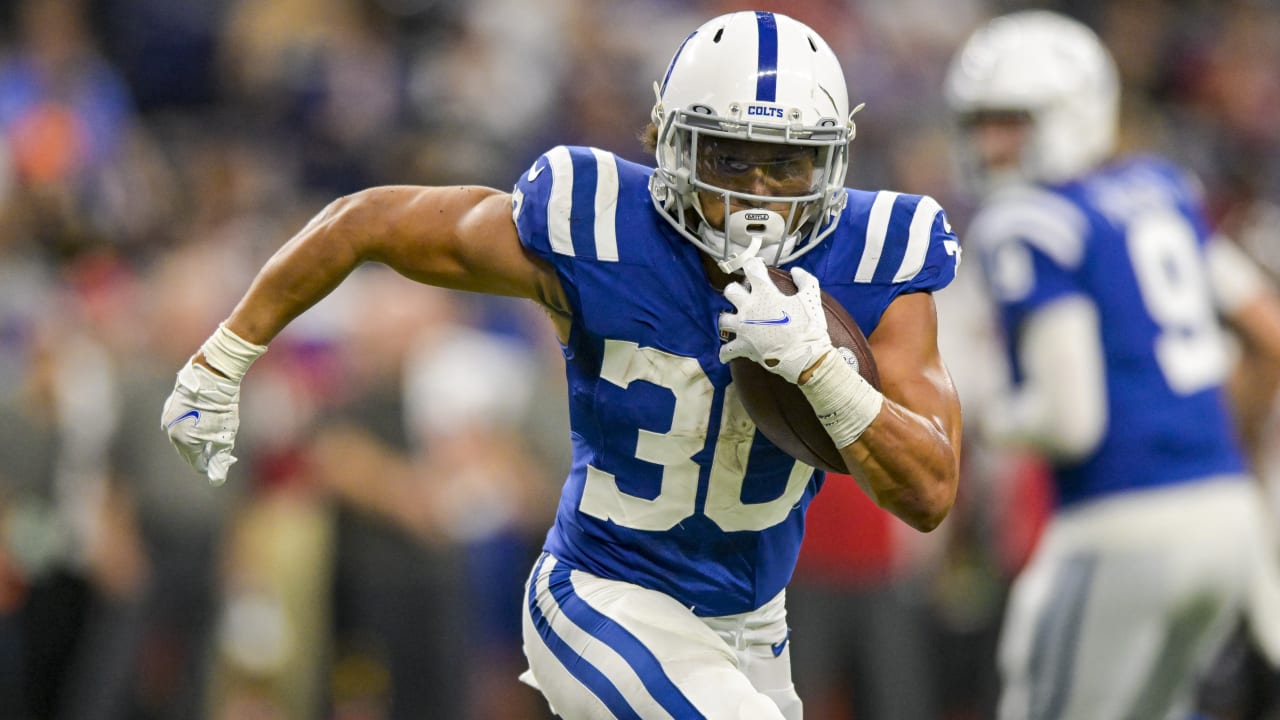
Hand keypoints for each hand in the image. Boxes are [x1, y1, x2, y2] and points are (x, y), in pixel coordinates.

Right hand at [160, 361, 242, 484]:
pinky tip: (206, 420)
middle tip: (225, 447)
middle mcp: (170, 431)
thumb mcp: (225, 436)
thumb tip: (216, 482)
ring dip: (199, 439)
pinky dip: (193, 426)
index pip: (198, 464)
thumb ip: (219, 460)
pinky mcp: (170, 406)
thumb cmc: (222, 406)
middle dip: (206, 452)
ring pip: (184, 437)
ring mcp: (168, 417)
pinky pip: (181, 423)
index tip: (229, 459)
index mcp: (183, 442)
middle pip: (189, 452)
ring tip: (216, 433)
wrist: (212, 374)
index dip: (214, 465)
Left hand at [719, 257, 833, 383]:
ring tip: (735, 321)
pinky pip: (726, 350)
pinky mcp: (743, 347)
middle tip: (744, 295)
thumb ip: (805, 280)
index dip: (753, 265)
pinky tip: (724, 355)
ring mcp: (743, 328)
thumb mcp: (812, 297)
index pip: (751, 269)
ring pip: (723, 319)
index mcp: (764, 293)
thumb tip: (796, 270)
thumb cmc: (808, 326)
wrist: (804, 354)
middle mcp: (749, 308)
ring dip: (729, 319)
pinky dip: (725, 354)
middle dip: (735, 291)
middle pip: (730, 292)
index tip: (756, 266)